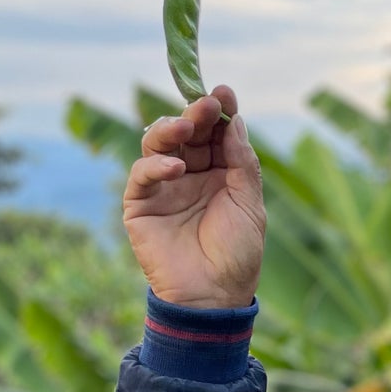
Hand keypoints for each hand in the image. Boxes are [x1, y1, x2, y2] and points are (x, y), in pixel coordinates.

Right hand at [122, 86, 265, 308]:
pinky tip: (177, 168)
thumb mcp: (250, 205)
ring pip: (159, 145)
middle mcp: (190, 176)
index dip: (218, 112)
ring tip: (187, 127)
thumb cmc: (237, 255)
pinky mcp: (140, 205)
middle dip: (196, 114)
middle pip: (187, 133)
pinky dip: (156, 166)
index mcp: (220, 175)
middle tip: (205, 104)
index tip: (223, 93)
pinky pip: (142, 175)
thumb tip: (235, 121)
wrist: (214, 298)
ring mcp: (164, 189)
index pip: (215, 134)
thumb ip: (242, 163)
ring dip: (171, 129)